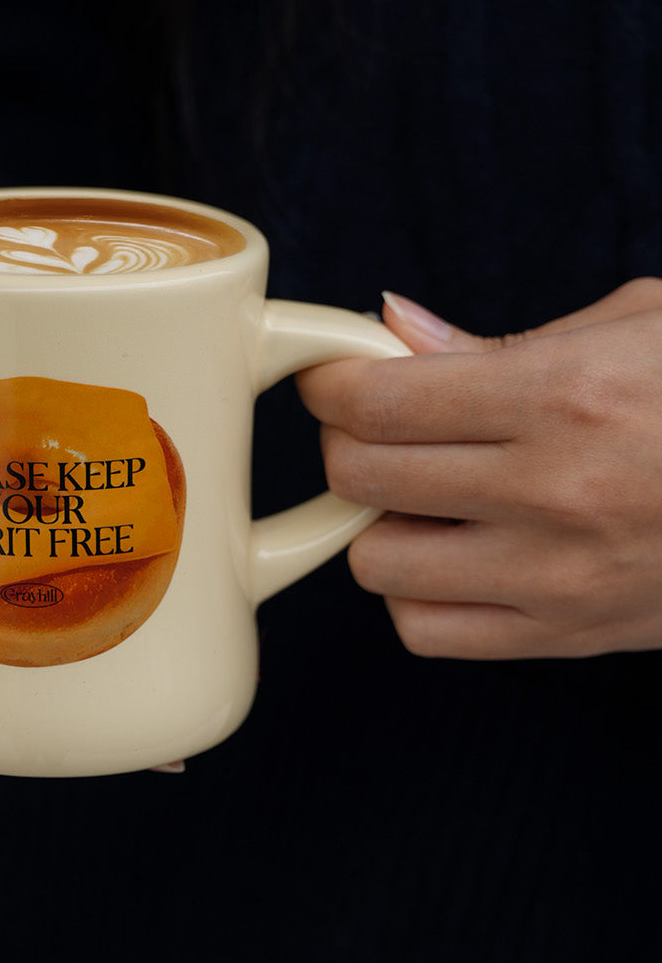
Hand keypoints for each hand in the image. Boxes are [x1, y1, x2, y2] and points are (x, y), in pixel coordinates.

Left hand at [296, 279, 661, 659]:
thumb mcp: (638, 325)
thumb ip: (499, 339)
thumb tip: (391, 325)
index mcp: (564, 397)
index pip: (375, 400)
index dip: (331, 382)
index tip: (338, 375)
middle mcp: (554, 492)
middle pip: (357, 477)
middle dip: (347, 441)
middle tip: (380, 424)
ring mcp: (560, 577)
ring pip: (376, 563)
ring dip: (378, 522)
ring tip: (423, 493)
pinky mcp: (571, 637)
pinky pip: (427, 632)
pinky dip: (418, 593)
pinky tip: (454, 552)